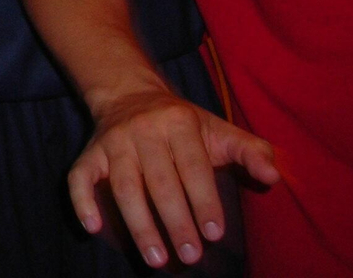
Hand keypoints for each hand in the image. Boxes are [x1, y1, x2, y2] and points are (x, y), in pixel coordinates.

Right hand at [73, 86, 278, 268]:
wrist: (129, 94)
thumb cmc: (183, 124)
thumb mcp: (219, 129)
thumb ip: (251, 151)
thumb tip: (273, 176)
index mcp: (178, 122)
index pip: (193, 166)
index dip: (204, 200)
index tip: (214, 234)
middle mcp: (142, 130)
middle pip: (159, 181)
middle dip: (175, 221)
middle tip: (191, 256)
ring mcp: (112, 142)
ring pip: (123, 186)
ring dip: (139, 225)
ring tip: (156, 259)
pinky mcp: (89, 153)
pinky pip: (79, 177)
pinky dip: (82, 202)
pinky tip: (93, 227)